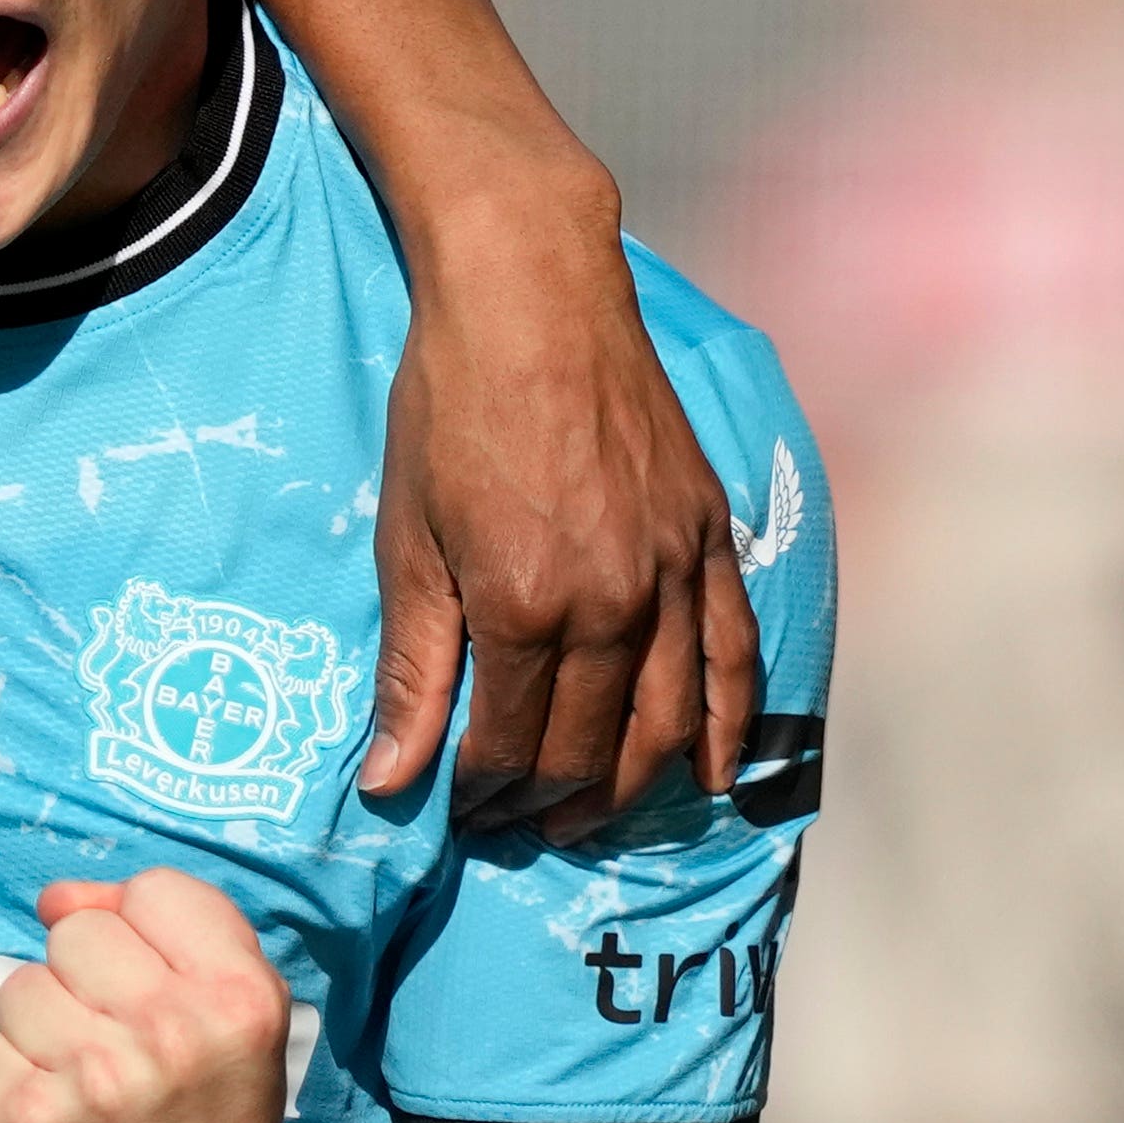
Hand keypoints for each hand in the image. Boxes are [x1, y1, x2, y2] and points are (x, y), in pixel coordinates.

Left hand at [0, 872, 316, 1122]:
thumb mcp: (240, 1027)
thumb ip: (171, 935)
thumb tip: (57, 896)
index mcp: (234, 1001)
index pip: (152, 892)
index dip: (144, 934)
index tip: (152, 989)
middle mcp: (161, 1036)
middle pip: (76, 935)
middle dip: (87, 983)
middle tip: (118, 1051)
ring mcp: (80, 1087)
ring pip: (17, 990)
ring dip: (41, 1033)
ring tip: (84, 1092)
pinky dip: (6, 1086)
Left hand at [356, 220, 756, 838]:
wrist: (533, 297)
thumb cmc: (450, 409)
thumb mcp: (406, 542)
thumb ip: (412, 669)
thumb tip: (389, 783)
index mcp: (528, 608)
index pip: (513, 748)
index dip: (482, 794)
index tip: (458, 809)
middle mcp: (617, 604)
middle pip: (592, 748)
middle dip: (547, 801)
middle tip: (514, 824)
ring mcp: (675, 573)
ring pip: (667, 721)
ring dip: (627, 784)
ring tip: (585, 817)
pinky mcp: (710, 539)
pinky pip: (734, 656)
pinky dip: (726, 726)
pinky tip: (710, 775)